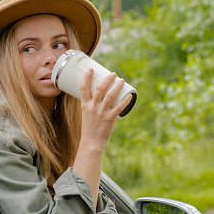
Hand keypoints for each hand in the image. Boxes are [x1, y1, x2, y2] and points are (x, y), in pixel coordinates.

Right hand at [73, 70, 132, 201]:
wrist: (91, 143)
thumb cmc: (89, 128)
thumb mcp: (86, 114)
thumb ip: (92, 105)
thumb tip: (101, 95)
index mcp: (85, 105)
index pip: (83, 88)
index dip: (86, 77)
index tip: (90, 70)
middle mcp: (92, 107)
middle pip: (99, 88)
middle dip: (107, 79)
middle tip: (113, 74)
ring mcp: (101, 112)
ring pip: (110, 95)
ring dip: (117, 86)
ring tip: (122, 80)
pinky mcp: (109, 118)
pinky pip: (119, 107)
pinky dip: (125, 100)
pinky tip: (130, 95)